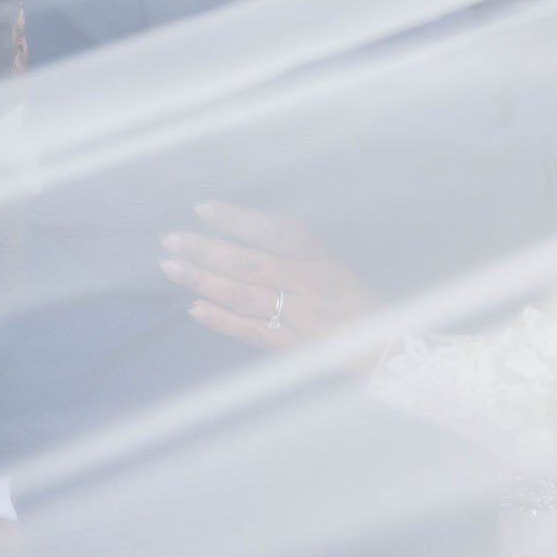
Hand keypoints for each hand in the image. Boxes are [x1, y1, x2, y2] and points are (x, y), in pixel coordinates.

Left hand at [160, 201, 368, 351]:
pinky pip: (252, 332)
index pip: (276, 233)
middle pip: (252, 265)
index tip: (203, 207)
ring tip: (172, 266)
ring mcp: (301, 318)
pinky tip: (194, 308)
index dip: (239, 220)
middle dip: (207, 250)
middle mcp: (310, 286)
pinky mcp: (293, 347)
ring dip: (205, 281)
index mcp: (320, 260)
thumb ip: (292, 252)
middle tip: (171, 238)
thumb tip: (239, 230)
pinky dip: (222, 320)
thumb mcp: (331, 265)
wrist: (386, 348)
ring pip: (245, 297)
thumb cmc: (351, 300)